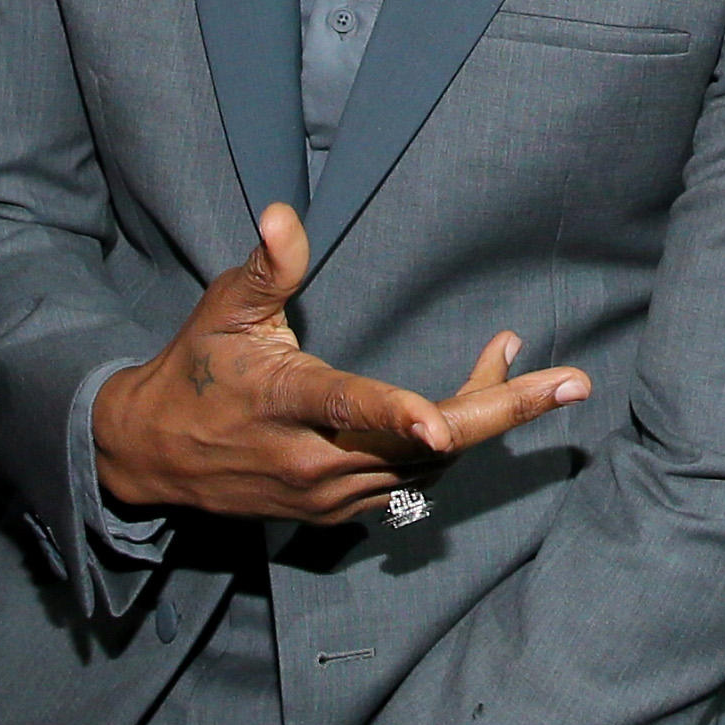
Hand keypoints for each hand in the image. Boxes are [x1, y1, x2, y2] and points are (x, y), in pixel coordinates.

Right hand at [92, 205, 587, 523]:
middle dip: (502, 411)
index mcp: (287, 400)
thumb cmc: (195, 369)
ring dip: (481, 415)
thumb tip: (284, 213)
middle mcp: (315, 458)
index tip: (439, 421)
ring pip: (428, 464)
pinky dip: (447, 443)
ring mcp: (331, 493)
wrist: (152, 455)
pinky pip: (413, 480)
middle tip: (573, 384)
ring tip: (517, 360)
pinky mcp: (339, 511)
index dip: (397, 416)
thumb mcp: (224, 310)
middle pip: (424, 445)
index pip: (349, 410)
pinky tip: (468, 400)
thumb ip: (266, 267)